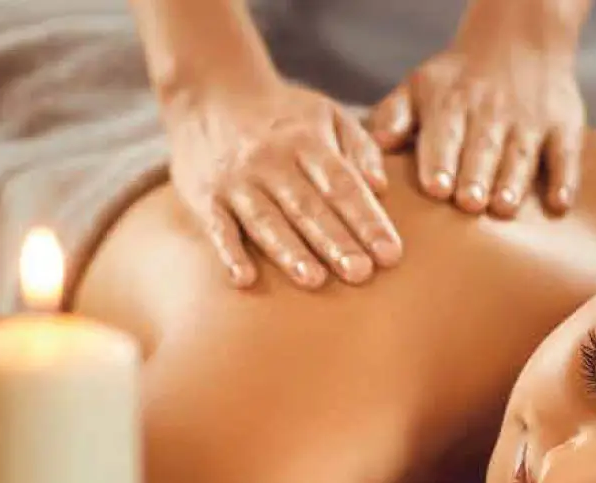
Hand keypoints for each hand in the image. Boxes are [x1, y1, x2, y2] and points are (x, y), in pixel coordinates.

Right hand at [161, 79, 402, 289]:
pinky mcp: (205, 196)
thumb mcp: (327, 114)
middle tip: (361, 273)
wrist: (210, 90)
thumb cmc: (280, 112)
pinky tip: (243, 279)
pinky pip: (218, 227)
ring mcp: (236, 180)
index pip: (343, 186)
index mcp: (307, 142)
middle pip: (308, 207)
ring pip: (266, 220)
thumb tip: (382, 188)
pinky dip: (229, 253)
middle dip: (335, 241)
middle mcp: (272, 161)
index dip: (368, 220)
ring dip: (289, 251)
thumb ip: (360, 148)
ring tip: (314, 280)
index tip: (390, 254)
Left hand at [371, 24, 586, 217]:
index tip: (437, 187)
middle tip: (470, 203)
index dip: (441, 160)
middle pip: (484, 148)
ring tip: (504, 206)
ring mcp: (531, 120)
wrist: (519, 40)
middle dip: (476, 175)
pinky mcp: (564, 127)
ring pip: (522, 154)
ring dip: (514, 181)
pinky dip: (565, 179)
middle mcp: (492, 112)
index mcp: (451, 104)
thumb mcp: (418, 86)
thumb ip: (393, 115)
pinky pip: (566, 154)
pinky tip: (559, 204)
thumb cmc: (456, 80)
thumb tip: (378, 141)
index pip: (445, 134)